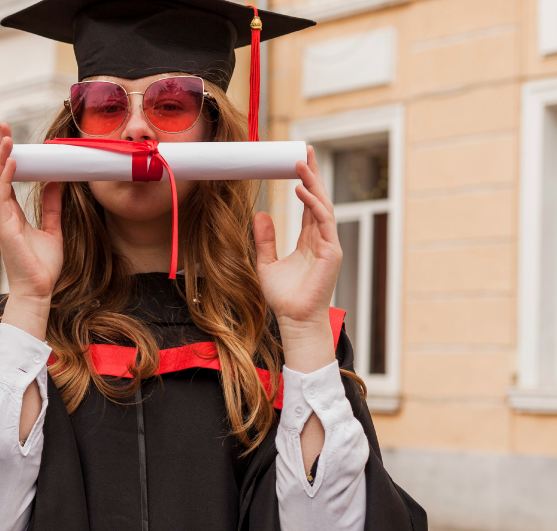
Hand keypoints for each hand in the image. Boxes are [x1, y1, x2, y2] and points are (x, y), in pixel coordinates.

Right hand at [0, 123, 63, 339]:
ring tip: (6, 138)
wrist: (39, 290)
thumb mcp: (53, 229)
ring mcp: (2, 221)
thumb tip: (56, 183)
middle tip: (4, 127)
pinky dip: (4, 178)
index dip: (7, 158)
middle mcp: (4, 215)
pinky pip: (1, 198)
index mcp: (12, 214)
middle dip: (0, 151)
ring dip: (0, 160)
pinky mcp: (5, 228)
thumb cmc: (42, 266)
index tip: (12, 138)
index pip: (6, 179)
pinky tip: (11, 162)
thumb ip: (52, 206)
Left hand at [254, 146, 341, 371]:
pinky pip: (323, 222)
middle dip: (313, 174)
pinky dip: (313, 204)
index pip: (309, 204)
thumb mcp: (266, 262)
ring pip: (323, 205)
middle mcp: (321, 238)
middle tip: (305, 150)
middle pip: (319, 199)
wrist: (294, 319)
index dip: (305, 182)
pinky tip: (301, 191)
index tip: (298, 162)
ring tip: (301, 163)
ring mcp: (328, 244)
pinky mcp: (331, 252)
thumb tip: (260, 215)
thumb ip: (265, 239)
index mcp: (309, 239)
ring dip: (313, 183)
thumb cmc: (284, 297)